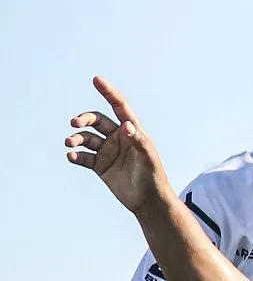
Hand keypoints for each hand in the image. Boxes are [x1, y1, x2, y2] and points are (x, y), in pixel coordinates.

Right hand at [64, 77, 172, 213]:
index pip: (119, 107)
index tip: (96, 79)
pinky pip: (83, 157)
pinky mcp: (99, 166)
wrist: (148, 201)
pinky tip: (71, 156)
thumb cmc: (154, 177)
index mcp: (132, 131)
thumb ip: (139, 141)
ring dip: (76, 138)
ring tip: (70, 143)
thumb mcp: (149, 158)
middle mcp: (118, 138)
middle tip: (75, 123)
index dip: (109, 92)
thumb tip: (126, 125)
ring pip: (86, 138)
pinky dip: (75, 155)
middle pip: (96, 121)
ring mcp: (107, 151)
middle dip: (84, 119)